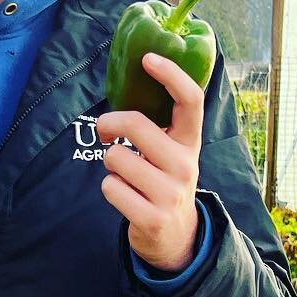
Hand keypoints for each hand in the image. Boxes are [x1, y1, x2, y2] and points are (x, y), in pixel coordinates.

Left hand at [95, 52, 204, 272]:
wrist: (177, 238)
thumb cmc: (165, 182)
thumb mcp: (173, 153)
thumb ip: (158, 126)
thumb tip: (128, 85)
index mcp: (191, 142)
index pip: (190, 100)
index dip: (171, 75)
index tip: (148, 58)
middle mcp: (185, 165)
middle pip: (136, 124)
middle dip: (109, 123)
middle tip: (105, 131)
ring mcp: (170, 193)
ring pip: (115, 157)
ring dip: (111, 164)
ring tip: (125, 175)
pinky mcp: (151, 217)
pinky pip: (110, 187)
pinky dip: (110, 189)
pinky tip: (125, 196)